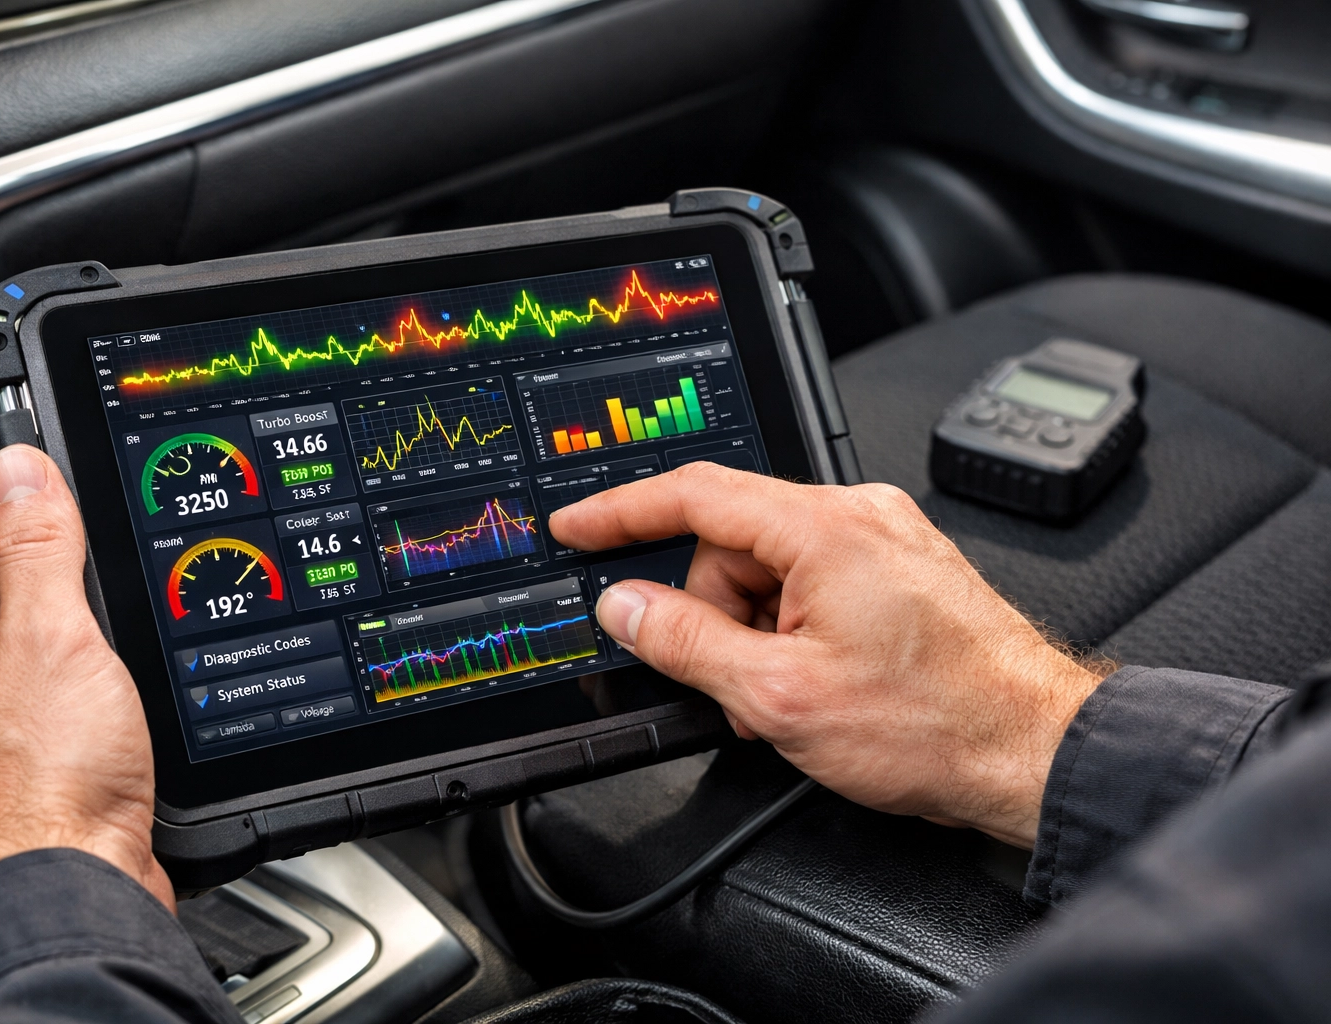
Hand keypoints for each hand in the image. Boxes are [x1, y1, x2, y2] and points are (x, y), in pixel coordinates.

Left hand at [0, 445, 172, 906]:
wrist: (74, 886)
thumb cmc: (48, 778)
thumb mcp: (55, 632)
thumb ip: (40, 546)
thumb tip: (21, 466)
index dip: (40, 525)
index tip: (80, 512)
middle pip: (17, 614)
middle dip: (70, 598)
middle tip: (121, 588)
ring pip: (44, 674)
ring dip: (88, 660)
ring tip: (130, 652)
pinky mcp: (36, 785)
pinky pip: (66, 726)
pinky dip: (98, 713)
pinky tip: (128, 719)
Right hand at [548, 463, 1103, 848]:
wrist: (1033, 751)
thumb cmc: (937, 724)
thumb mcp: (781, 695)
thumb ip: (687, 643)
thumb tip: (628, 607)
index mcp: (825, 528)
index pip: (695, 494)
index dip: (622, 511)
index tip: (578, 526)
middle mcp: (858, 516)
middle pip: (731, 541)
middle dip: (712, 613)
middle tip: (729, 682)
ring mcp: (884, 540)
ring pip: (770, 568)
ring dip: (755, 632)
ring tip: (784, 697)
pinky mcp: (900, 569)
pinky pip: (813, 582)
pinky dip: (792, 630)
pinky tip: (811, 683)